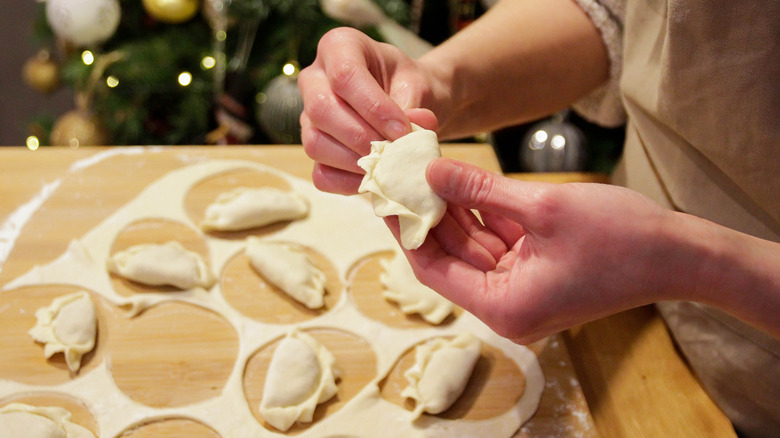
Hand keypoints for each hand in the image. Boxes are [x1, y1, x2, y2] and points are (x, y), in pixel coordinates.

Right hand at [298, 27, 439, 194]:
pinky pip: (321, 174)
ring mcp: (308, 117)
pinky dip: (350, 183)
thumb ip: (414, 106)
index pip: (345, 76)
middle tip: (394, 151)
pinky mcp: (315, 149)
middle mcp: (314, 79)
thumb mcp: (418, 86)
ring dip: (356, 162)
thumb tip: (410, 135)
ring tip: (389, 165)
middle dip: (362, 137)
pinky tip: (376, 178)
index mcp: (339, 47)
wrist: (408, 108)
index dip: (374, 108)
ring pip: (315, 144)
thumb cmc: (410, 88)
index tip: (403, 130)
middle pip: (322, 110)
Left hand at [394, 159, 679, 343]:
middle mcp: (507, 308)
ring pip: (472, 249)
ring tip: (428, 172)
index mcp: (503, 307)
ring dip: (454, 212)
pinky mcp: (536, 276)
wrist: (681, 254)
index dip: (406, 230)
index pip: (432, 269)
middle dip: (429, 216)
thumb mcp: (541, 206)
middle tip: (404, 176)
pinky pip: (497, 245)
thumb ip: (480, 189)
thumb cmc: (621, 236)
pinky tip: (462, 183)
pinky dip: (482, 217)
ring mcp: (522, 293)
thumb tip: (432, 170)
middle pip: (450, 259)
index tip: (387, 195)